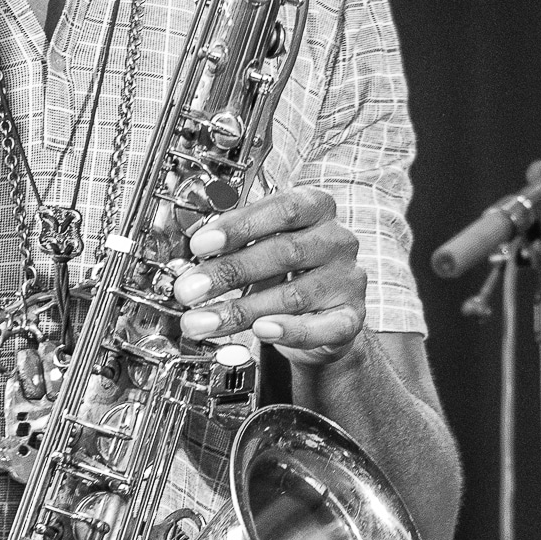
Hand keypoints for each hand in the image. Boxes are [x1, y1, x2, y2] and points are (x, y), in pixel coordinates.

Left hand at [168, 185, 366, 367]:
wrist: (318, 316)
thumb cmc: (284, 271)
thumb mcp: (259, 246)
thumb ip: (233, 244)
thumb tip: (191, 253)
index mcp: (317, 208)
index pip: (282, 210)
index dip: (238, 227)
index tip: (199, 245)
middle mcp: (337, 240)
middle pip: (284, 252)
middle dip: (229, 272)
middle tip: (189, 290)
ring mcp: (348, 280)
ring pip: (293, 294)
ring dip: (240, 310)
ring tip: (202, 321)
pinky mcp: (351, 318)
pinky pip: (321, 327)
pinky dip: (289, 331)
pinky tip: (260, 331)